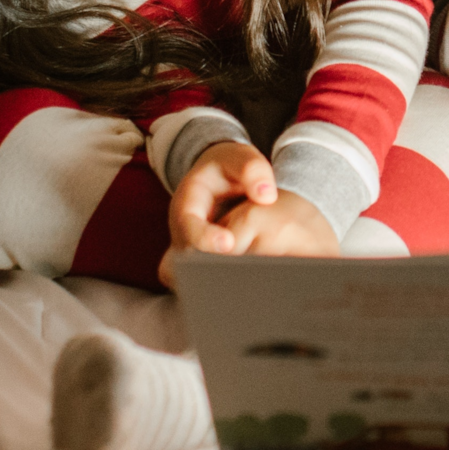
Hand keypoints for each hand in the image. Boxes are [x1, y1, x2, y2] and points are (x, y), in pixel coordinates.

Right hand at [160, 142, 340, 278]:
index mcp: (187, 203)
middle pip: (185, 258)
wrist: (218, 175)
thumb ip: (252, 170)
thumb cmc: (230, 167)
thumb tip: (266, 195)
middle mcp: (182, 230)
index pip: (187, 226)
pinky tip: (243, 293)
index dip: (204, 238)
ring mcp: (186, 248)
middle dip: (208, 268)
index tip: (228, 243)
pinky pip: (198, 281)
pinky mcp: (196, 262)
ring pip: (188, 276)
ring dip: (211, 282)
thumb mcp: (241, 157)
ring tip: (243, 288)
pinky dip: (216, 287)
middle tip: (240, 276)